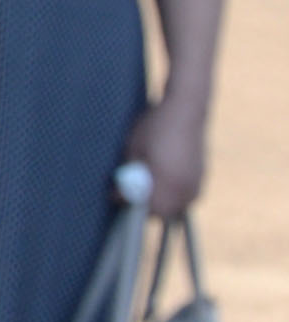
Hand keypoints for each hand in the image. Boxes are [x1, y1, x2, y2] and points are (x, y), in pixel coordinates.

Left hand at [124, 95, 207, 215]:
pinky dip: (175, 194)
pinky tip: (164, 180)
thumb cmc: (155, 126)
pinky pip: (188, 195)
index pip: (152, 209)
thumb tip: (119, 194)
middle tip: (131, 194)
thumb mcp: (133, 149)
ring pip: (179, 205)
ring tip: (146, 186)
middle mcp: (187, 186)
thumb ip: (128, 175)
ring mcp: (198, 181)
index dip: (133, 204)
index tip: (119, 195)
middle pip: (167, 211)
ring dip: (163, 202)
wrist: (186, 109)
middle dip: (148, 207)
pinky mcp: (203, 175)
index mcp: (169, 181)